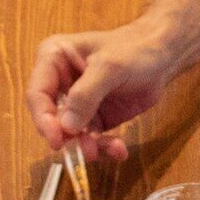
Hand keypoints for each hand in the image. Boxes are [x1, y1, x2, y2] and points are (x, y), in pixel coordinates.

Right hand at [28, 26, 181, 159]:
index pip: (37, 94)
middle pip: (51, 119)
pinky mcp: (93, 118)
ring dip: (88, 146)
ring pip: (71, 135)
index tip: (57, 140)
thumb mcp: (109, 67)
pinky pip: (90, 139)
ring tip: (112, 148)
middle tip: (88, 150)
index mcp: (53, 59)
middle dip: (69, 138)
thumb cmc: (134, 49)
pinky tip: (119, 149)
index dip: (43, 119)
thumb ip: (86, 95)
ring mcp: (76, 103)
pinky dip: (103, 148)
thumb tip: (67, 127)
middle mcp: (60, 82)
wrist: (162, 56)